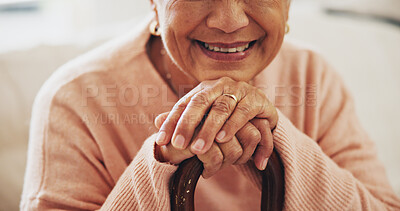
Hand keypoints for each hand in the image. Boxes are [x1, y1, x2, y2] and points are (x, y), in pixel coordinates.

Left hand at [155, 77, 276, 169]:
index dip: (172, 122)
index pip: (183, 104)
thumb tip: (156, 122)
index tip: (161, 141)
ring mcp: (239, 90)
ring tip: (200, 148)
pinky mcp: (256, 99)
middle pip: (200, 103)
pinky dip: (234, 127)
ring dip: (210, 130)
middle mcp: (220, 86)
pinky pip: (243, 113)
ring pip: (221, 109)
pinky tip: (224, 139)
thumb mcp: (205, 116)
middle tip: (179, 146)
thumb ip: (183, 119)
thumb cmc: (228, 115)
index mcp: (204, 89)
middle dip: (188, 124)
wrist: (261, 110)